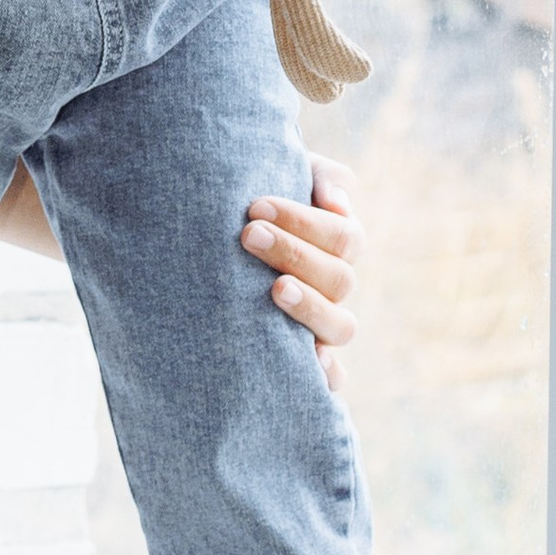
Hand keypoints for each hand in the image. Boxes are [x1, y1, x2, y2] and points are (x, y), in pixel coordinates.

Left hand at [242, 154, 360, 394]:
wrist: (212, 231)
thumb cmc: (253, 200)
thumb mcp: (288, 176)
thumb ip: (321, 178)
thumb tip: (337, 205)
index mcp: (337, 244)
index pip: (342, 237)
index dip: (304, 222)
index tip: (255, 206)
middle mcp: (333, 286)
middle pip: (339, 279)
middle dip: (295, 254)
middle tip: (248, 234)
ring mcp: (320, 325)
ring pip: (341, 326)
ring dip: (310, 307)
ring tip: (274, 289)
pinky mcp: (304, 360)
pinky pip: (331, 378)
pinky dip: (327, 376)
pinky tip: (309, 365)